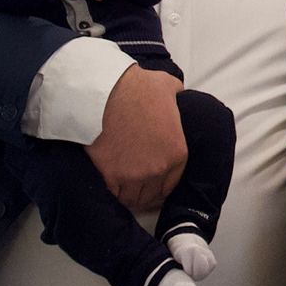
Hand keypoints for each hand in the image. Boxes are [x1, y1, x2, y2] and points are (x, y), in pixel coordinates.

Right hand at [85, 64, 185, 210]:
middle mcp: (158, 169)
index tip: (152, 184)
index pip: (172, 183)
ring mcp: (134, 175)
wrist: (107, 91)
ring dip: (128, 194)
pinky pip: (113, 195)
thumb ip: (176, 97)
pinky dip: (110, 192)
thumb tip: (177, 94)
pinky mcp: (110, 176)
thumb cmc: (137, 87)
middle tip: (134, 188)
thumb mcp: (169, 88)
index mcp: (177, 152)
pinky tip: (108, 185)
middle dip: (144, 192)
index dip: (160, 184)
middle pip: (152, 194)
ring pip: (132, 199)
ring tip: (121, 188)